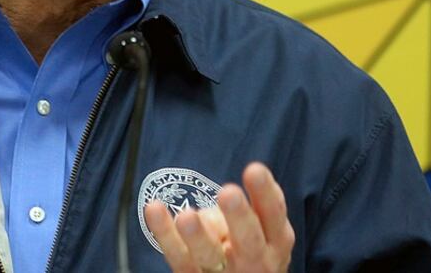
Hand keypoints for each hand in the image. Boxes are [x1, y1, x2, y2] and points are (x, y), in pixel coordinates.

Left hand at [144, 162, 294, 272]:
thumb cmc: (250, 248)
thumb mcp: (264, 229)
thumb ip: (254, 208)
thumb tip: (228, 195)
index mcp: (276, 241)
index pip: (274, 215)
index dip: (266, 194)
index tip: (254, 169)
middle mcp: (256, 261)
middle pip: (248, 240)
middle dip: (238, 216)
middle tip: (228, 193)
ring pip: (210, 255)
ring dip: (198, 236)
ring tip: (187, 217)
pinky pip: (179, 258)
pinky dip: (164, 234)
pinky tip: (154, 210)